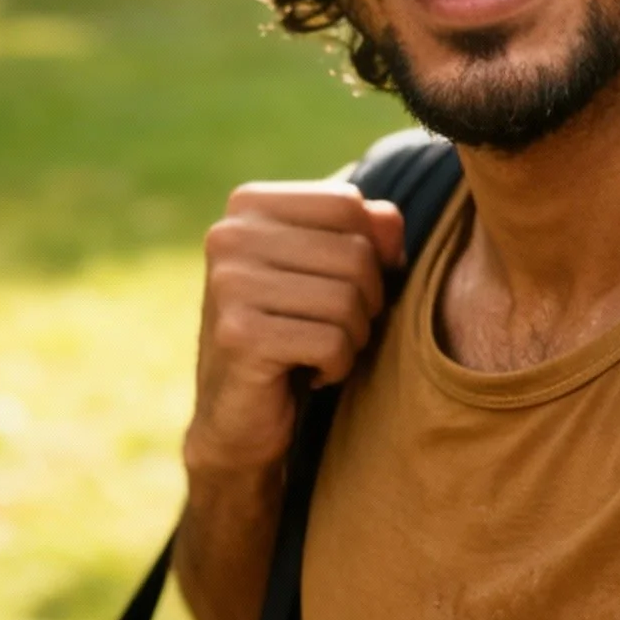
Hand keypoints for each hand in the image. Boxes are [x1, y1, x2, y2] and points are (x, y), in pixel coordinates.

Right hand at [184, 179, 406, 489]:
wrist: (239, 416)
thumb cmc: (294, 330)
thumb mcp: (330, 271)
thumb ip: (365, 232)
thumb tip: (390, 222)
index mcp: (248, 205)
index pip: (348, 203)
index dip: (370, 250)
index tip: (340, 286)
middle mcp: (230, 235)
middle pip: (355, 252)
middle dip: (365, 301)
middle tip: (332, 328)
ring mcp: (229, 284)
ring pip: (348, 298)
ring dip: (352, 337)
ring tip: (319, 349)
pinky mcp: (238, 335)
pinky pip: (332, 342)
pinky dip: (337, 365)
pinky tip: (307, 372)